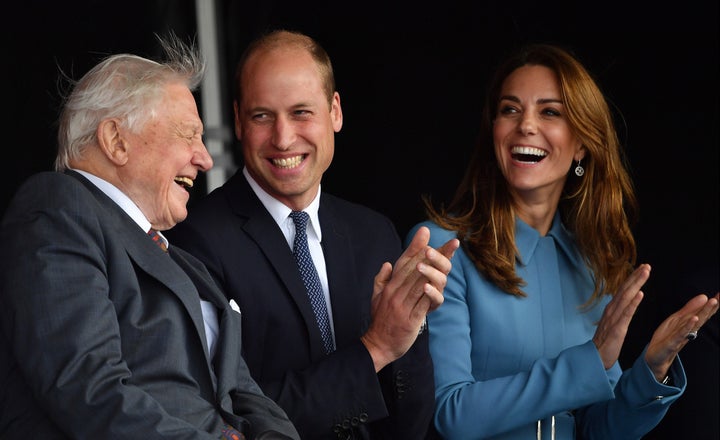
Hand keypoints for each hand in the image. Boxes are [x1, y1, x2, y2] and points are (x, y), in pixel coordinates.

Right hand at [361, 226, 458, 370]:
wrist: (378, 345)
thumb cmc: (380, 320)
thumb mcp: (375, 297)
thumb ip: (381, 279)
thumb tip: (387, 263)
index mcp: (389, 287)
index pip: (404, 262)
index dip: (415, 246)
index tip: (425, 232)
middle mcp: (395, 294)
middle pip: (415, 270)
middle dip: (433, 254)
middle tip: (450, 242)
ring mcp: (402, 307)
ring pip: (419, 284)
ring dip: (434, 270)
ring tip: (448, 257)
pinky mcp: (410, 320)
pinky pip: (422, 305)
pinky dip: (430, 294)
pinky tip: (440, 284)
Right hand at [592, 264, 649, 368]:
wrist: (594, 358)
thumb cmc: (604, 343)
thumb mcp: (612, 324)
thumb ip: (617, 313)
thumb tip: (623, 304)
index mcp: (612, 310)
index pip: (623, 290)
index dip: (633, 278)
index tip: (642, 268)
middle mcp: (612, 310)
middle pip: (625, 290)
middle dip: (636, 276)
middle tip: (647, 265)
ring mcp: (614, 319)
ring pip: (626, 297)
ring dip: (636, 284)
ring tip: (645, 272)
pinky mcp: (617, 329)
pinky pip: (626, 314)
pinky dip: (633, 303)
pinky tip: (640, 294)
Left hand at [644, 291, 718, 380]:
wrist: (655, 356)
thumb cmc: (667, 337)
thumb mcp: (677, 320)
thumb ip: (689, 309)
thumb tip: (704, 296)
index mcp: (690, 324)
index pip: (703, 312)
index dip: (713, 304)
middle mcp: (689, 330)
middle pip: (702, 317)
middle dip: (711, 307)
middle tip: (719, 297)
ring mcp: (681, 336)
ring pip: (695, 324)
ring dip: (703, 313)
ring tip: (711, 302)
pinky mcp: (672, 342)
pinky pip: (682, 334)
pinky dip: (688, 326)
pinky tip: (694, 319)